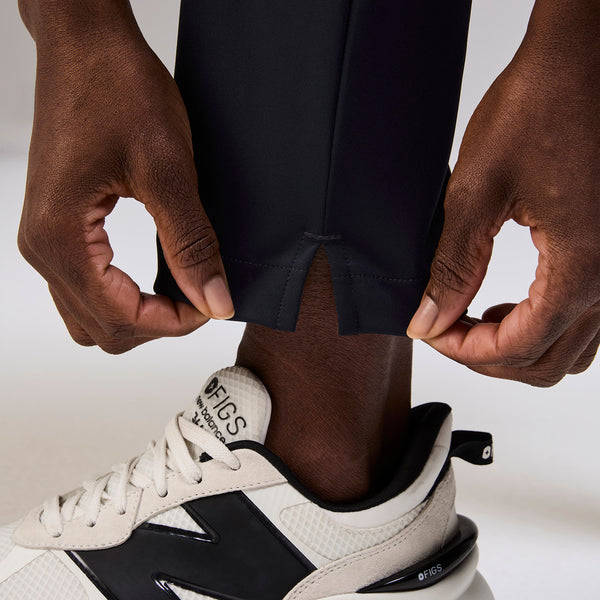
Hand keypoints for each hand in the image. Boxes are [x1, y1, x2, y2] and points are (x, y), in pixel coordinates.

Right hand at [18, 8, 233, 353]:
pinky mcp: (55, 225)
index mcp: (62, 238)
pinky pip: (84, 287)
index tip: (211, 305)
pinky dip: (122, 294)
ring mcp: (44, 238)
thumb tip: (214, 301)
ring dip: (138, 314)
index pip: (121, 319)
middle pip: (102, 329)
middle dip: (158, 323)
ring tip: (180, 289)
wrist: (87, 45)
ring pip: (90, 315)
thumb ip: (191, 244)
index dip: (174, 323)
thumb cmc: (119, 90)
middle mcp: (42, 248)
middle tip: (201, 296)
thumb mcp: (168, 171)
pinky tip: (153, 275)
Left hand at [407, 9, 599, 385]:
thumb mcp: (478, 190)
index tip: (431, 333)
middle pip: (548, 361)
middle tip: (445, 330)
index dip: (466, 352)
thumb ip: (453, 266)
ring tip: (472, 316)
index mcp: (585, 265)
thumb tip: (430, 321)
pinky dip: (542, 323)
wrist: (584, 54)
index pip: (519, 347)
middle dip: (488, 356)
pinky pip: (585, 315)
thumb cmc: (541, 103)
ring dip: (517, 345)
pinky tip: (509, 300)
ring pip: (571, 346)